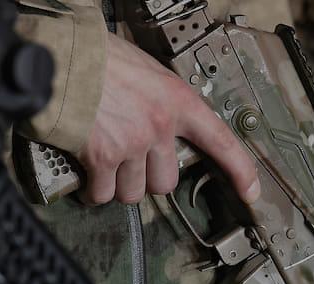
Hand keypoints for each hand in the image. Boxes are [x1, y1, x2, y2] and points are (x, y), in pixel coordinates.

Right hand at [76, 33, 258, 204]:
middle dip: (146, 179)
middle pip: (166, 181)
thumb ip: (158, 103)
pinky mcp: (103, 157)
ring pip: (133, 192)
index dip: (239, 171)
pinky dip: (93, 191)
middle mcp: (159, 126)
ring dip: (118, 186)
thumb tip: (155, 127)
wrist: (63, 60)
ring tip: (104, 167)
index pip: (220, 141)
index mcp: (177, 100)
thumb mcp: (146, 72)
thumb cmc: (97, 60)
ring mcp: (132, 144)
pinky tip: (88, 178)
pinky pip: (103, 193)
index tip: (250, 191)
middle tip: (130, 164)